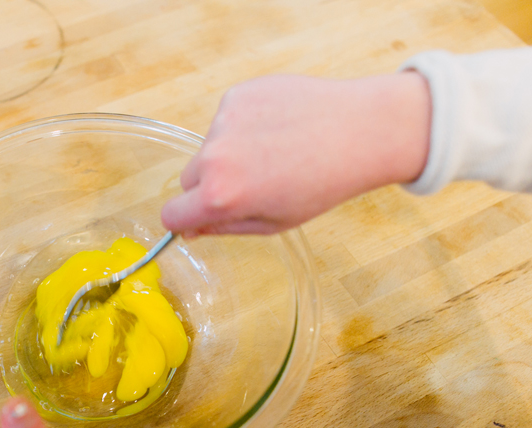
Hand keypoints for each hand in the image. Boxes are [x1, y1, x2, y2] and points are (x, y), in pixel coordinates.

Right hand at [161, 71, 430, 235]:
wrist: (361, 130)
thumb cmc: (323, 182)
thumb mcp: (273, 222)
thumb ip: (223, 227)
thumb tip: (190, 227)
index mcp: (221, 197)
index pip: (170, 215)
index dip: (184, 220)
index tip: (198, 216)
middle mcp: (214, 157)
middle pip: (188, 179)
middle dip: (209, 184)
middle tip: (253, 182)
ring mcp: (224, 122)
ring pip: (209, 147)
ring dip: (231, 152)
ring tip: (275, 151)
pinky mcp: (236, 95)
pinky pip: (226, 120)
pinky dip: (244, 125)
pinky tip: (277, 129)